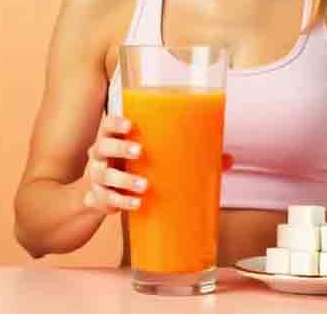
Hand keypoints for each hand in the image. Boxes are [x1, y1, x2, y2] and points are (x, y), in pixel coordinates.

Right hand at [80, 115, 235, 213]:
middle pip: (102, 147)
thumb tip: (228, 159)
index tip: (130, 124)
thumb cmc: (131, 168)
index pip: (107, 125)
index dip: (115, 122)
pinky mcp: (99, 199)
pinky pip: (107, 200)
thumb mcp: (150, 157)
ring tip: (144, 186)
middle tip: (140, 151)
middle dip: (120, 148)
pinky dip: (122, 202)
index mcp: (111, 139)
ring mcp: (97, 179)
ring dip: (123, 180)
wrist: (98, 196)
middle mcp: (100, 157)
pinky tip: (137, 204)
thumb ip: (185, 154)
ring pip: (104, 176)